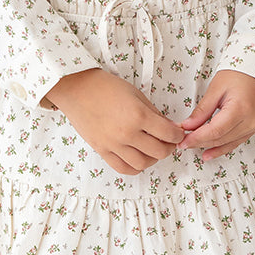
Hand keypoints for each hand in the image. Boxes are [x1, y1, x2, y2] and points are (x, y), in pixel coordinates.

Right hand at [42, 68, 186, 175]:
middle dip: (168, 148)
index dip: (177, 135)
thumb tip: (168, 127)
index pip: (168, 134)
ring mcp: (113, 144)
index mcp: (138, 115)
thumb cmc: (105, 87)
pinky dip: (134, 167)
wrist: (77, 89)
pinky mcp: (102, 150)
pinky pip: (123, 168)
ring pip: (142, 164)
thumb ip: (154, 113)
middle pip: (158, 152)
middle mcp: (127, 133)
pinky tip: (138, 158)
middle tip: (168, 142)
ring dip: (152, 159)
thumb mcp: (136, 94)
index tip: (178, 133)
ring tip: (152, 150)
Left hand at [177, 69, 254, 160]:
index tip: (183, 141)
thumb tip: (188, 126)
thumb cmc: (239, 74)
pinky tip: (209, 153)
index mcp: (240, 109)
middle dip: (200, 142)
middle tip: (183, 143)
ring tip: (192, 148)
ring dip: (209, 147)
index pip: (215, 131)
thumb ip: (202, 110)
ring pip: (227, 143)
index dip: (197, 138)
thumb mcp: (216, 89)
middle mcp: (250, 121)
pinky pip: (235, 142)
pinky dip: (221, 148)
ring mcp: (254, 126)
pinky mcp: (253, 128)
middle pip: (220, 139)